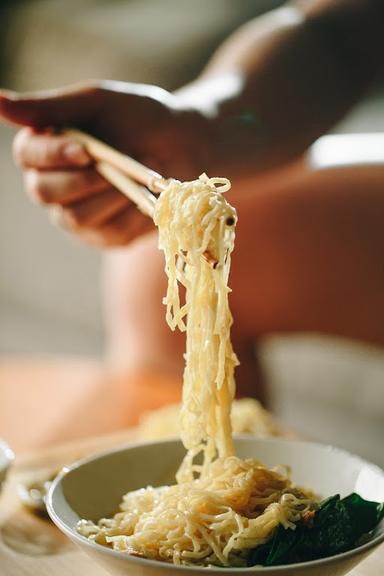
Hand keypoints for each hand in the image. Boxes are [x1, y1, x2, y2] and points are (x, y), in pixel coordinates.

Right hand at [0, 81, 208, 245]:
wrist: (187, 145)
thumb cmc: (141, 118)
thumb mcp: (99, 103)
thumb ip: (51, 107)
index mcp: (46, 148)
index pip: (27, 156)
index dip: (52, 155)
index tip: (86, 148)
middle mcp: (55, 185)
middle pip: (44, 192)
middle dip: (81, 180)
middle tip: (113, 166)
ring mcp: (79, 215)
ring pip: (76, 217)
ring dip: (111, 196)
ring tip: (136, 176)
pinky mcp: (106, 237)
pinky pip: (110, 233)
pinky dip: (132, 213)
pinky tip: (146, 196)